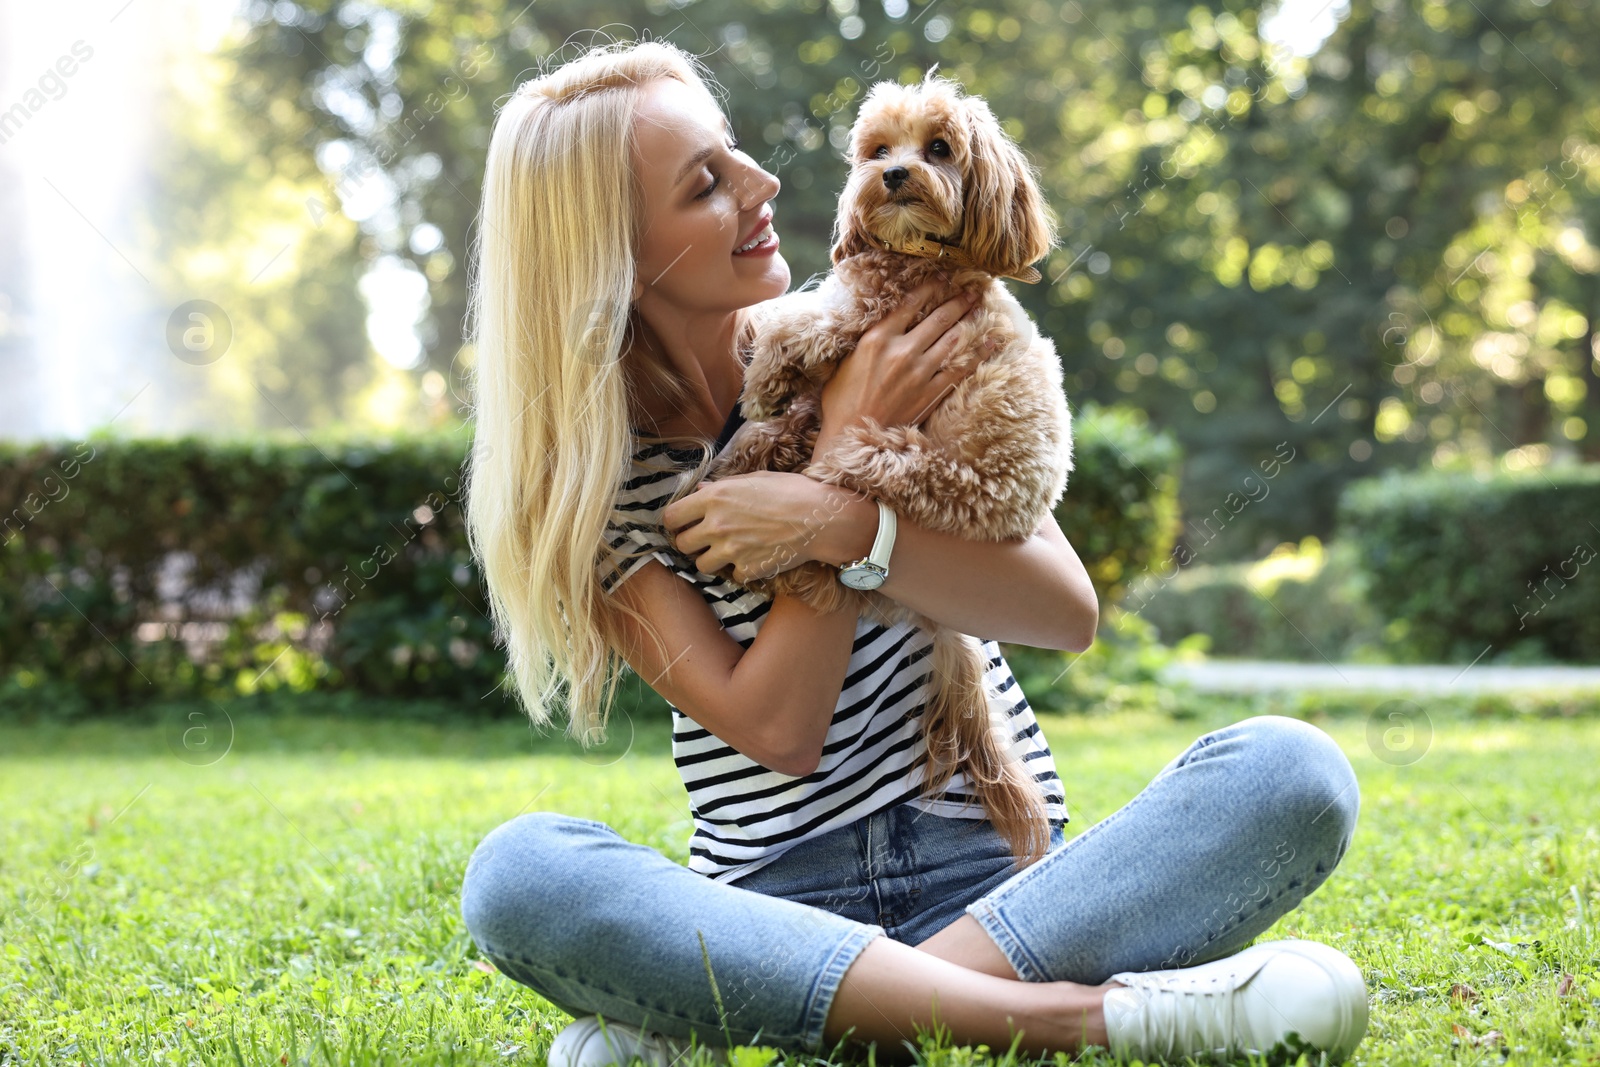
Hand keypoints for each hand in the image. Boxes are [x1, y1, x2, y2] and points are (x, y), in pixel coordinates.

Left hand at [662, 471, 856, 582]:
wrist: (820, 518)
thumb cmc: (790, 491)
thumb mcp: (753, 480)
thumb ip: (721, 487)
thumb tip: (699, 491)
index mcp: (714, 498)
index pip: (671, 517)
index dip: (674, 522)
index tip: (682, 524)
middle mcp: (716, 525)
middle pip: (682, 545)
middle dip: (691, 543)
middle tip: (706, 540)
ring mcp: (731, 551)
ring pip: (702, 566)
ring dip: (712, 560)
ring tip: (729, 551)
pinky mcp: (747, 569)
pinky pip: (733, 575)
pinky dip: (741, 569)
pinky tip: (755, 557)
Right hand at [819, 280, 983, 436]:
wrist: (850, 437)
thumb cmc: (841, 401)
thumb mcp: (845, 361)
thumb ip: (867, 342)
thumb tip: (882, 327)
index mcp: (877, 338)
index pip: (910, 304)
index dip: (930, 287)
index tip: (943, 277)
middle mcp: (901, 351)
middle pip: (938, 318)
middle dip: (958, 301)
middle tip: (974, 290)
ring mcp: (918, 373)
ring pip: (952, 339)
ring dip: (970, 320)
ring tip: (982, 308)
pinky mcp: (929, 394)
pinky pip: (960, 370)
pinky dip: (978, 355)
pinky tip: (991, 343)